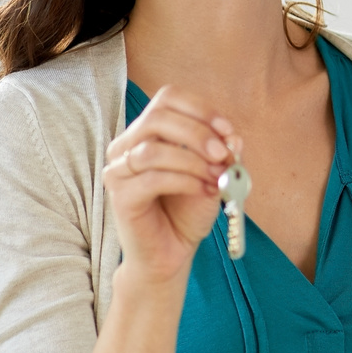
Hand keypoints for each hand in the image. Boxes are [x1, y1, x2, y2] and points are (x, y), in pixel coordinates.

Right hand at [103, 87, 241, 283]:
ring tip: (217, 179)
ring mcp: (118, 170)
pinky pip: (152, 179)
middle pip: (158, 116)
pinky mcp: (119, 196)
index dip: (200, 109)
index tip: (228, 131)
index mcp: (146, 132)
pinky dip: (185, 181)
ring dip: (193, 161)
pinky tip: (204, 190)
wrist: (171, 254)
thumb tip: (233, 137)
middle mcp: (126, 145)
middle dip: (198, 132)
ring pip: (153, 149)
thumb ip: (223, 154)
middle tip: (223, 154)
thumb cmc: (188, 211)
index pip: (167, 98)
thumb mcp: (214, 175)